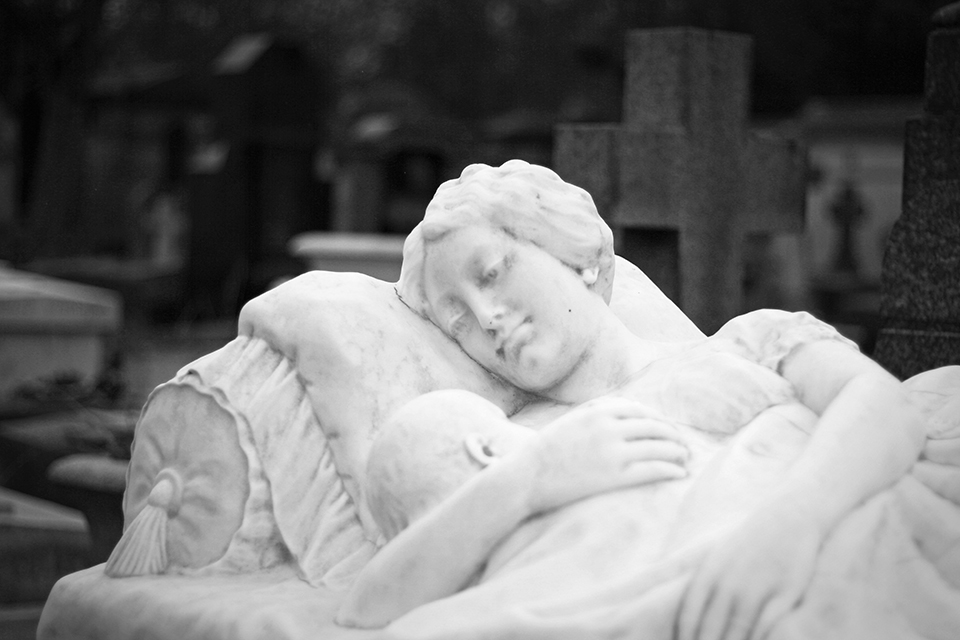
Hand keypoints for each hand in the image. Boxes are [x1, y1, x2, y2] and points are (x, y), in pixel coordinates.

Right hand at [513, 397, 688, 513]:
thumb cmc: (548, 450)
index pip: (642, 411)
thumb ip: (600, 410)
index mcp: (598, 412)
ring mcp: (612, 452)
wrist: (526, 476)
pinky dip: (670, 470)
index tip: (669, 429)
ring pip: (657, 448)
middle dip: (673, 436)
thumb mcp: (573, 420)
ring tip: (685, 460)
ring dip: (677, 453)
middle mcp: (608, 428)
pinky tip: (679, 474)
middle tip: (685, 446)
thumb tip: (633, 408)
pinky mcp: (614, 477)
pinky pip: (652, 470)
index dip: (661, 420)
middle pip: (654, 427)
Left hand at [677, 503, 821, 639]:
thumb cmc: (749, 544)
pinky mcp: (785, 596)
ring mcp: (757, 590)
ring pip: (739, 633)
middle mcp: (729, 583)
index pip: (689, 617)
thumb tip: (687, 616)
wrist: (790, 519)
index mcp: (708, 573)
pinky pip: (768, 629)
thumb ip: (701, 587)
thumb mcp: (717, 558)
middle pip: (711, 631)